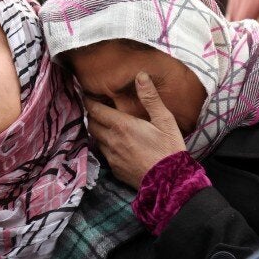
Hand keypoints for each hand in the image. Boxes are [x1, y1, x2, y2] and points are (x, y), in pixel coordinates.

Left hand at [85, 72, 186, 188]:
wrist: (170, 182)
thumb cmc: (169, 149)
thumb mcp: (164, 120)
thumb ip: (150, 98)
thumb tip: (140, 76)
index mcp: (121, 126)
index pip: (95, 109)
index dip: (89, 100)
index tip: (88, 94)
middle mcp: (112, 141)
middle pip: (91, 124)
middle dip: (92, 114)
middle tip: (97, 108)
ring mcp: (112, 157)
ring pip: (96, 139)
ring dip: (98, 130)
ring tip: (105, 124)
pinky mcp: (115, 170)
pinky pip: (104, 154)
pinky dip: (105, 145)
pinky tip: (115, 144)